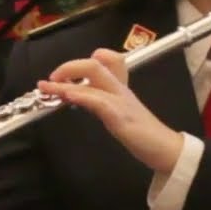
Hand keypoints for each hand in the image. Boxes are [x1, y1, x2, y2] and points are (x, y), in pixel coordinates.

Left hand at [39, 49, 183, 174]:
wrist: (164, 149)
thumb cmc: (142, 134)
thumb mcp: (120, 112)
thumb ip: (102, 102)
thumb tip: (78, 97)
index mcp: (120, 88)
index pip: (107, 60)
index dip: (82, 62)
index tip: (64, 75)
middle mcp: (120, 89)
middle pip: (95, 64)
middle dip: (68, 67)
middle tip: (51, 79)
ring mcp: (121, 100)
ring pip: (94, 77)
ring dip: (65, 80)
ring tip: (47, 86)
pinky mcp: (120, 116)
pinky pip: (98, 99)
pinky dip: (80, 95)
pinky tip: (67, 95)